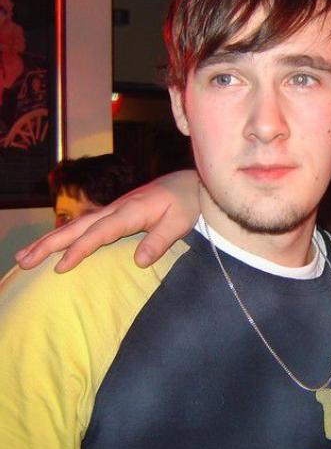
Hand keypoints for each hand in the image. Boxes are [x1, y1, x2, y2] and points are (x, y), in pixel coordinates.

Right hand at [15, 170, 199, 271]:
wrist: (189, 182)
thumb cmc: (186, 203)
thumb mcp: (179, 222)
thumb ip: (160, 240)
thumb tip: (139, 262)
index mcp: (131, 211)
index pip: (100, 232)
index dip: (80, 249)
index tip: (60, 266)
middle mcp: (116, 208)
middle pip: (78, 227)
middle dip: (49, 243)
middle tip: (22, 261)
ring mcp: (113, 209)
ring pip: (77, 225)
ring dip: (50, 240)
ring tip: (23, 257)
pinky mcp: (115, 212)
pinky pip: (84, 225)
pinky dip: (65, 235)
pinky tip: (52, 246)